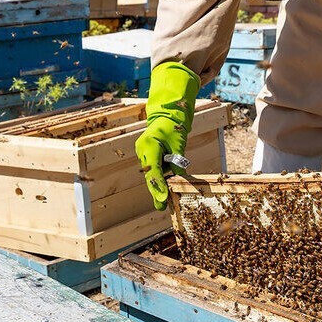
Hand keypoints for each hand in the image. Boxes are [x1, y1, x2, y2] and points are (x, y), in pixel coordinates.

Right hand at [135, 62, 200, 209]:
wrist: (166, 115)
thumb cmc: (174, 126)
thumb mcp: (179, 142)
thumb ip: (177, 160)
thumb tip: (179, 177)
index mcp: (149, 145)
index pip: (154, 169)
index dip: (159, 185)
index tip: (164, 198)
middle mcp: (142, 150)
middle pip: (150, 175)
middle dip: (156, 191)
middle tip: (161, 206)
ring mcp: (142, 153)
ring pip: (151, 173)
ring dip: (158, 185)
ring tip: (162, 202)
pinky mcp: (145, 155)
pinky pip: (153, 168)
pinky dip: (159, 177)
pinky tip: (164, 188)